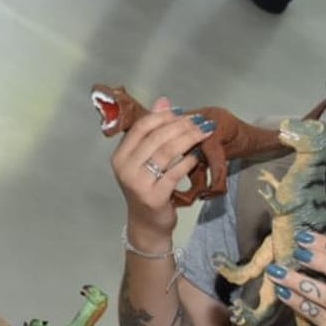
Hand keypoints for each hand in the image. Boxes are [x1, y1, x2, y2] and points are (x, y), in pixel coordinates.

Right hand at [110, 96, 217, 233]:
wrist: (147, 224)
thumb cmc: (147, 188)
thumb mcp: (145, 159)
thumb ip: (153, 131)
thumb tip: (164, 101)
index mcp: (120, 156)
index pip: (141, 127)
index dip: (164, 116)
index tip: (183, 112)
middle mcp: (125, 168)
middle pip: (157, 138)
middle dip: (182, 126)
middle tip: (201, 121)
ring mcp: (138, 183)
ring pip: (167, 152)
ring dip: (189, 139)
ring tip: (204, 132)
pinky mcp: (154, 197)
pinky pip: (174, 173)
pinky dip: (188, 162)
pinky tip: (198, 155)